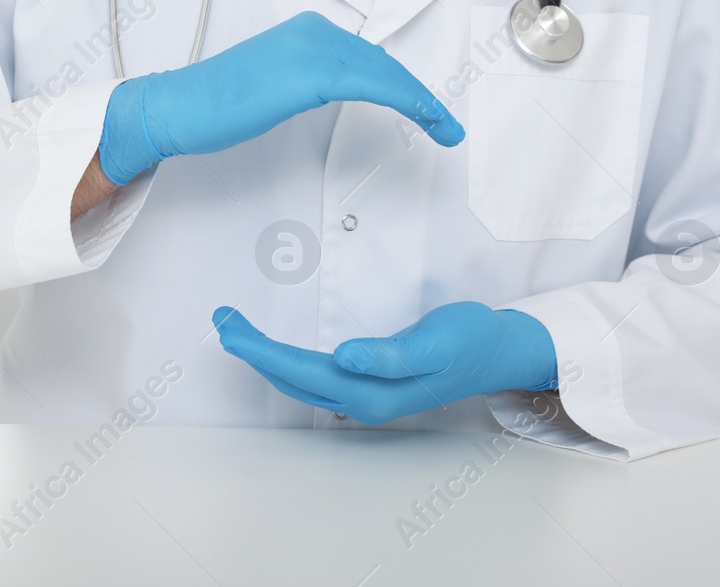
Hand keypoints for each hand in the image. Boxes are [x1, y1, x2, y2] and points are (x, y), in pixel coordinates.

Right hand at [97, 11, 463, 185]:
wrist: (179, 106)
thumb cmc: (217, 104)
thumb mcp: (274, 82)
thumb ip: (308, 78)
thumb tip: (338, 90)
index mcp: (306, 30)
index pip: (370, 57)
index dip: (406, 85)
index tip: (428, 111)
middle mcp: (314, 30)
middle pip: (385, 64)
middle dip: (423, 96)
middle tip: (449, 127)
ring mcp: (312, 48)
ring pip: (387, 74)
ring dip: (423, 103)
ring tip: (445, 130)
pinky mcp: (310, 73)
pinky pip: (375, 86)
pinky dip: (408, 102)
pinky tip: (425, 118)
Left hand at [212, 302, 557, 423]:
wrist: (499, 351)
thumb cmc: (470, 339)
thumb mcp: (437, 341)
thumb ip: (391, 354)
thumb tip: (346, 357)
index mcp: (374, 394)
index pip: (301, 371)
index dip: (260, 350)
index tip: (230, 327)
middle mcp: (363, 401)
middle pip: (291, 378)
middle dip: (251, 350)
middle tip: (221, 318)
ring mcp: (364, 396)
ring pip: (299, 379)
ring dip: (263, 355)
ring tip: (234, 327)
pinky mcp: (368, 385)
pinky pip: (313, 375)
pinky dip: (284, 359)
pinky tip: (271, 348)